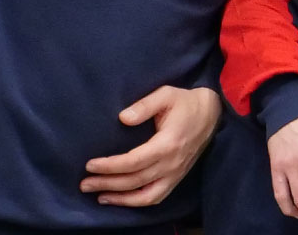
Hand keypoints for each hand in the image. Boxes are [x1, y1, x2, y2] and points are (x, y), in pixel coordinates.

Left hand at [81, 85, 220, 206]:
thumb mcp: (166, 94)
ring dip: (120, 199)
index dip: (110, 166)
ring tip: (99, 196)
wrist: (213, 113)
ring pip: (145, 195)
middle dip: (107, 184)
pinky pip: (156, 197)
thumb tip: (122, 118)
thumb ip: (144, 105)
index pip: (133, 162)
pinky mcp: (177, 177)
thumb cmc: (185, 102)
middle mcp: (172, 164)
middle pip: (135, 181)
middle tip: (84, 184)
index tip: (90, 165)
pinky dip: (137, 202)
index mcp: (167, 144)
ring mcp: (176, 174)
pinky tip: (121, 199)